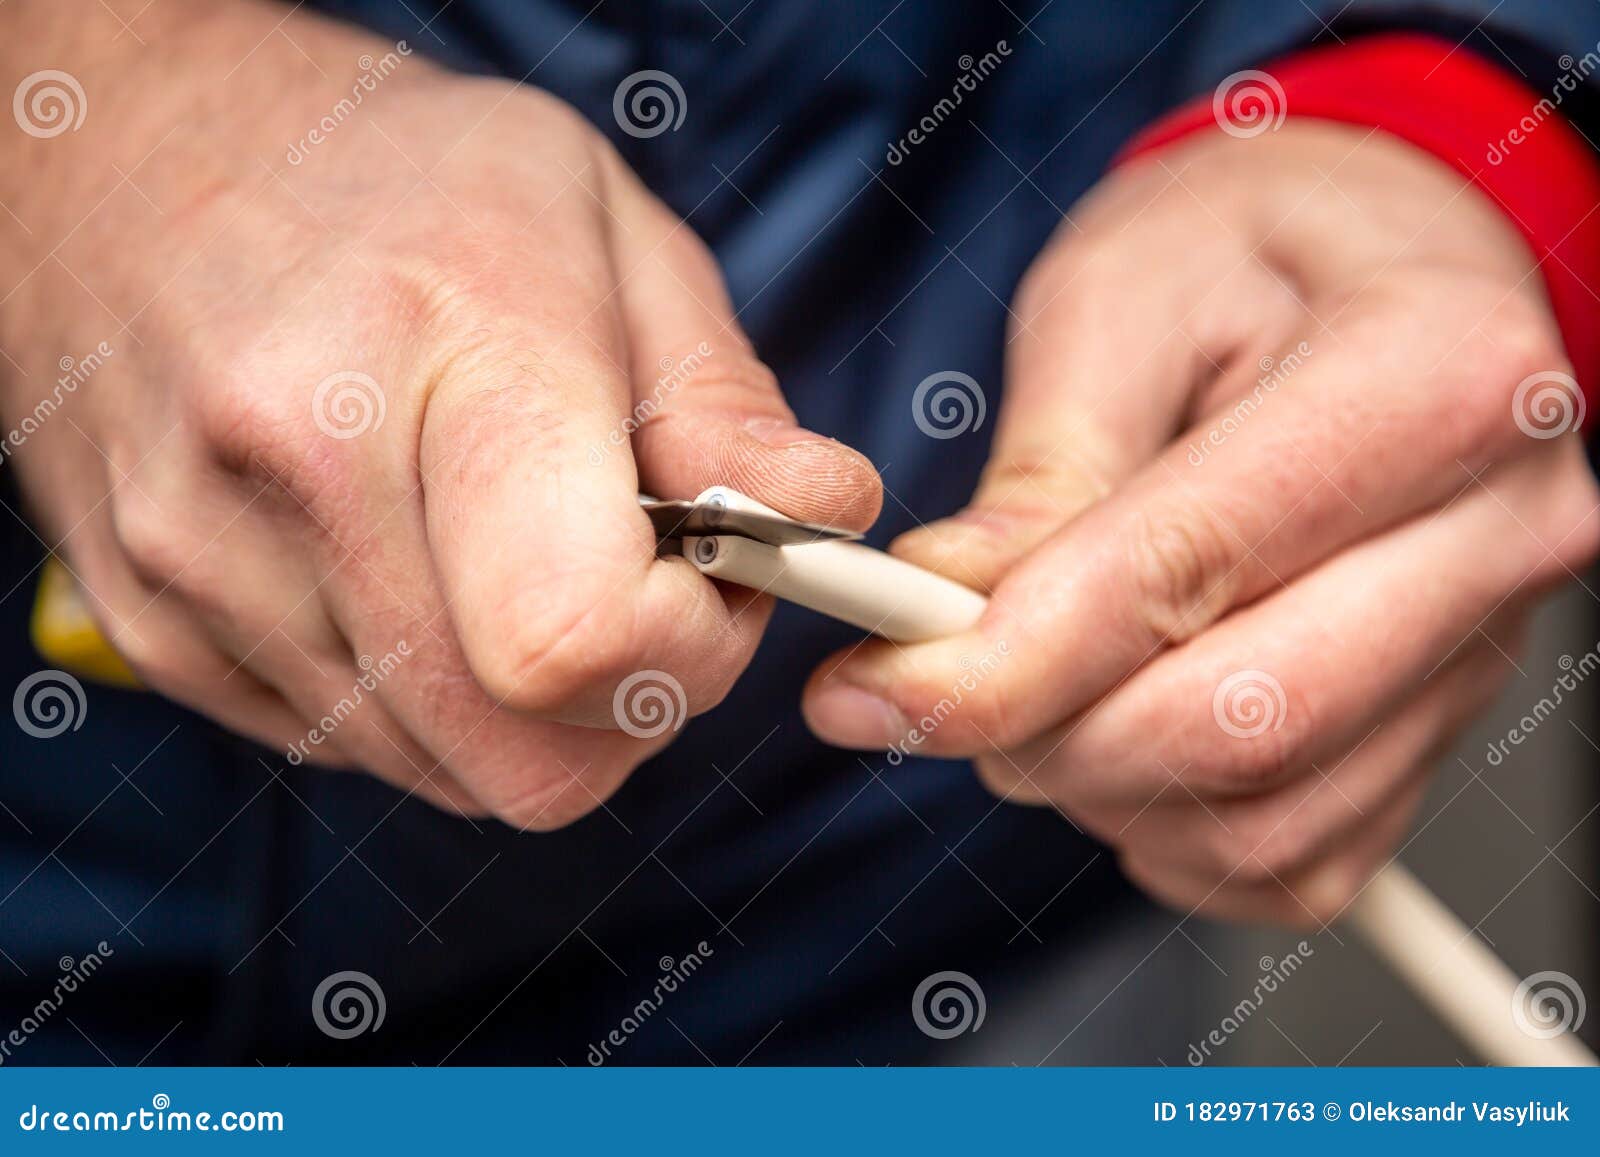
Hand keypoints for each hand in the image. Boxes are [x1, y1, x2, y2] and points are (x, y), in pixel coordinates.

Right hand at [0, 1, 877, 824]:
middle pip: (533, 760)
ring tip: (519, 554)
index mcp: (442, 352)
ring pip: (454, 776)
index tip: (713, 579)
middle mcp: (298, 478)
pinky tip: (423, 571)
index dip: (692, 652)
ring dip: (535, 706)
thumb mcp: (599, 221)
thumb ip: (721, 397)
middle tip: (638, 582)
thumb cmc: (387, 173)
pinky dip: (434, 698)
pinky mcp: (157, 632)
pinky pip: (363, 751)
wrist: (115, 156)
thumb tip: (820, 519)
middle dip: (633, 705)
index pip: (581, 638)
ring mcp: (206, 571)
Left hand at [802, 121, 1599, 924]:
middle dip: (1041, 737)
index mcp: (1436, 378)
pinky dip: (1164, 831)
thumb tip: (945, 614)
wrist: (1382, 265)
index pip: (1192, 567)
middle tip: (931, 688)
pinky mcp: (1445, 731)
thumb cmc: (1252, 248)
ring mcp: (1484, 651)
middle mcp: (1494, 533)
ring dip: (1095, 788)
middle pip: (1242, 722)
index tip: (879, 687)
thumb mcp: (1120, 298)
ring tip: (1036, 683)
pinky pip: (1290, 859)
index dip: (1010, 659)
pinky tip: (1118, 732)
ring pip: (1260, 819)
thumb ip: (1040, 473)